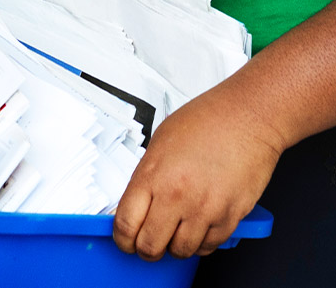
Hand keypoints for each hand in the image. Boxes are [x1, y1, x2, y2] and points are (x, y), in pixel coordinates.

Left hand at [113, 84, 282, 260]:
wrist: (247, 117)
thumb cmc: (205, 122)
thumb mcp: (158, 145)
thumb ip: (145, 178)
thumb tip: (134, 205)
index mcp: (153, 176)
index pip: (126, 225)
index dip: (122, 240)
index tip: (124, 241)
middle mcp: (178, 197)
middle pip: (151, 246)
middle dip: (145, 249)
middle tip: (147, 242)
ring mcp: (206, 209)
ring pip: (181, 251)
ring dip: (174, 246)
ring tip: (174, 232)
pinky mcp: (232, 216)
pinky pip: (210, 246)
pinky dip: (200, 243)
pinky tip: (197, 227)